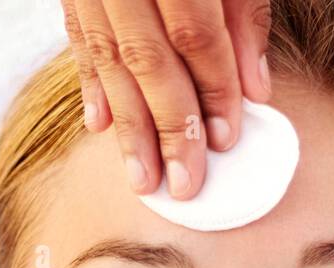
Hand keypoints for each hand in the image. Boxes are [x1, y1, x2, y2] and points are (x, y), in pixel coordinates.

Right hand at [60, 0, 273, 199]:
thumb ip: (244, 14)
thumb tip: (255, 89)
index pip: (195, 35)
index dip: (214, 89)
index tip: (225, 140)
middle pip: (148, 61)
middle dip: (170, 129)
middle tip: (184, 184)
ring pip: (109, 61)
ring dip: (128, 127)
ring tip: (144, 179)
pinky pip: (78, 39)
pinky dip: (91, 85)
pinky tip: (100, 126)